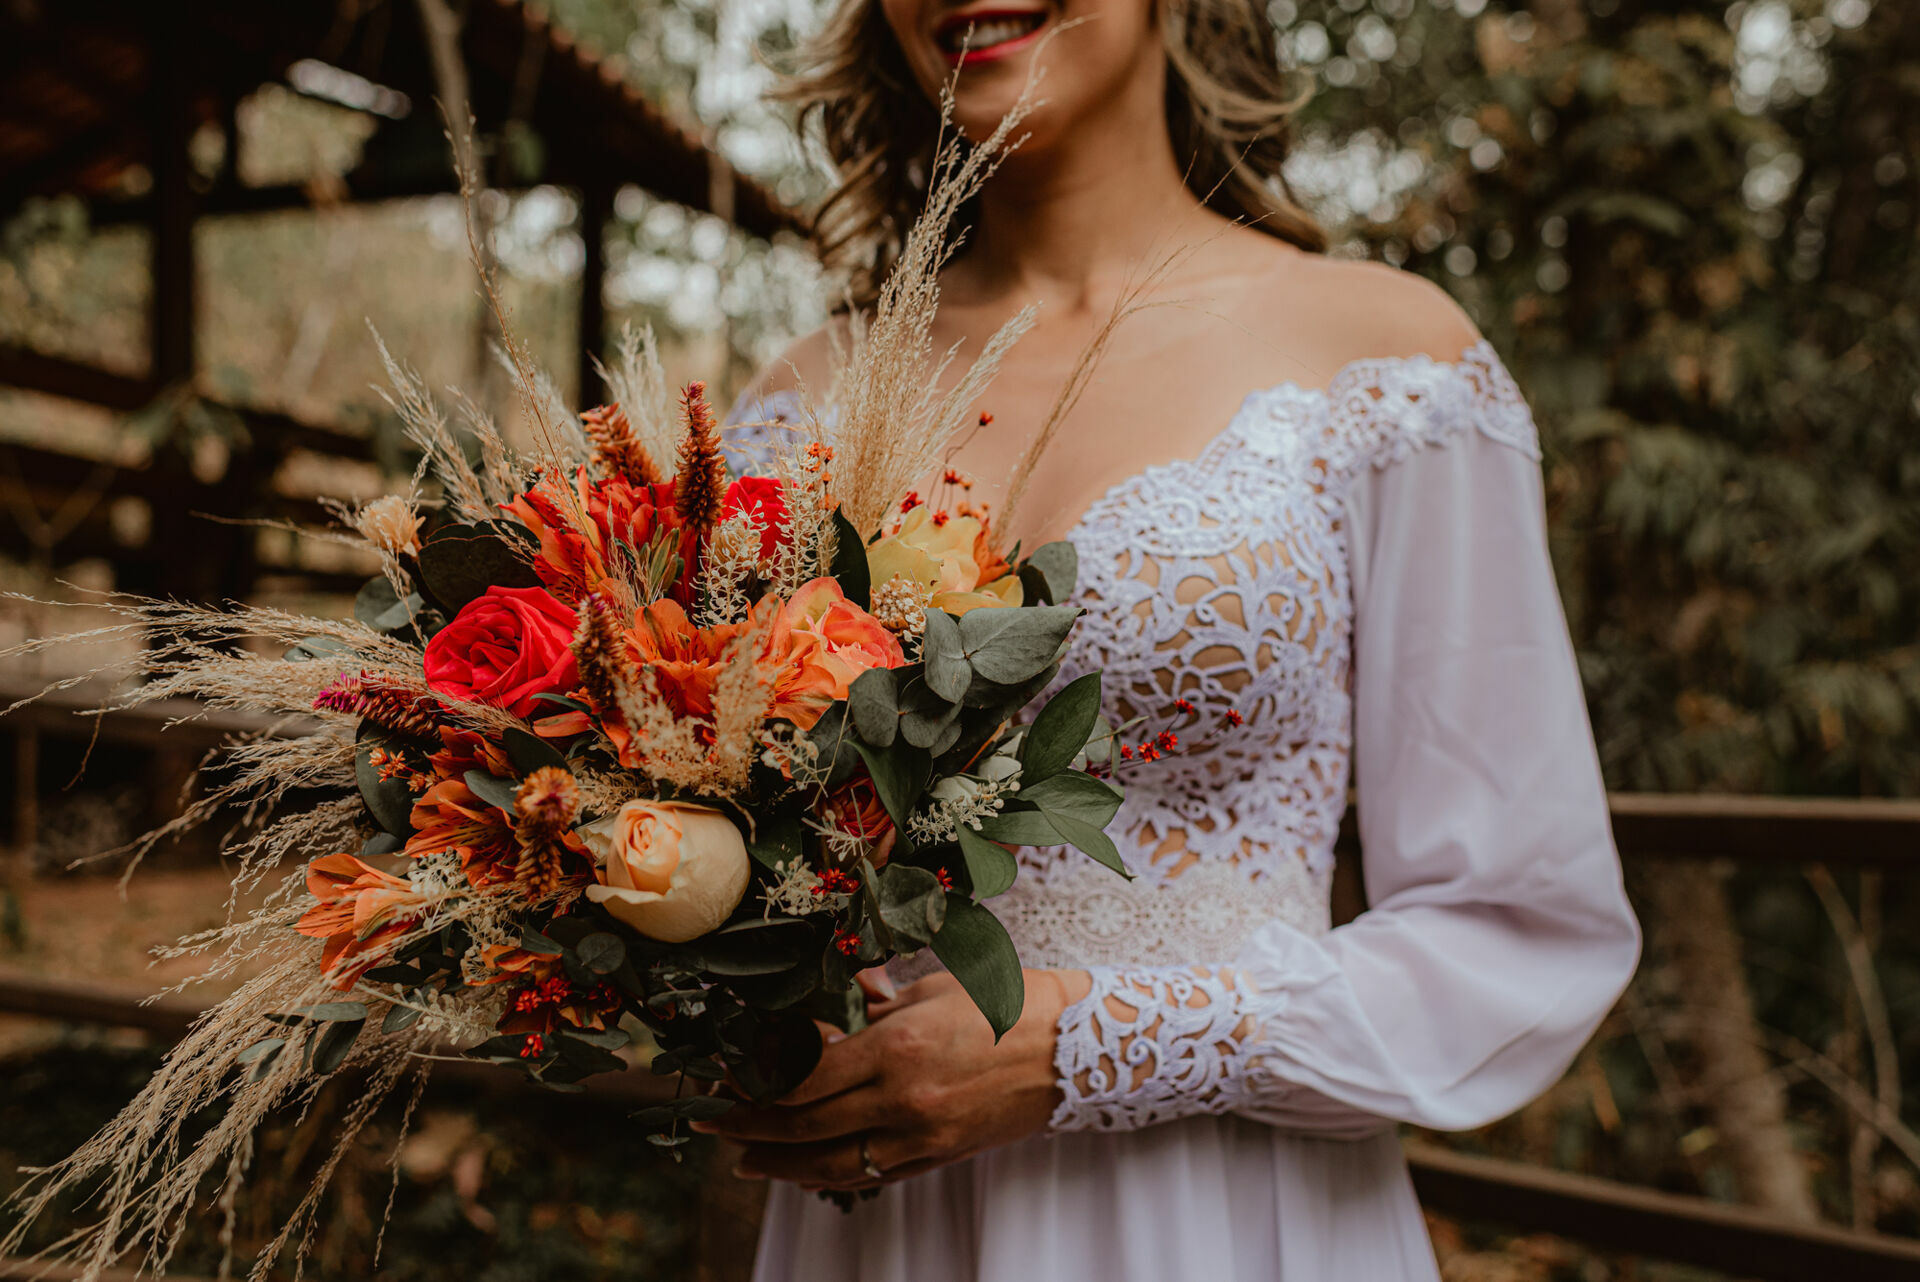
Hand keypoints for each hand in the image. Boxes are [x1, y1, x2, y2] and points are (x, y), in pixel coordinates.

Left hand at [696, 968, 1087, 1190]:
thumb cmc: (1009, 1004)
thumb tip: (833, 994)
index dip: (757, 1082)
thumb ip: (877, 996)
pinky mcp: (938, 1157)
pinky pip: (870, 1175)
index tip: (726, 1077)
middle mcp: (903, 1099)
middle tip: (711, 1123)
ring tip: (743, 1160)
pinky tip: (801, 1171)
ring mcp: (921, 1135)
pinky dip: (827, 1175)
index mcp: (898, 1047)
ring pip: (831, 1163)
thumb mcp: (936, 986)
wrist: (1079, 1050)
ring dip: (779, 1164)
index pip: (805, 1076)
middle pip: (805, 1124)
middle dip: (749, 1127)